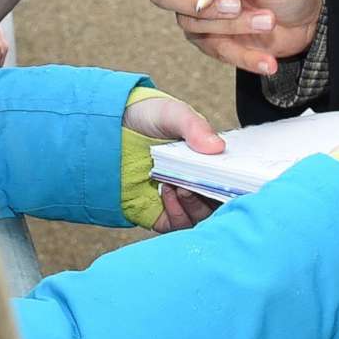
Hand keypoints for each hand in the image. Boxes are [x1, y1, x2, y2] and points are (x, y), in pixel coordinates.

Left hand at [124, 93, 225, 231]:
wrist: (104, 125)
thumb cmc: (142, 115)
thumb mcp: (171, 113)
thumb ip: (194, 126)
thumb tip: (216, 148)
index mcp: (203, 160)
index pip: (229, 179)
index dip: (234, 182)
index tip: (232, 177)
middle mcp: (193, 180)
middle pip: (218, 202)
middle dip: (214, 195)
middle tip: (202, 182)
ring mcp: (176, 198)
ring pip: (200, 217)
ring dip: (195, 204)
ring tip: (181, 184)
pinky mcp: (156, 212)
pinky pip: (176, 224)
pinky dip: (178, 212)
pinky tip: (168, 190)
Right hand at [145, 0, 322, 76]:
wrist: (306, 15)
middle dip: (193, 1)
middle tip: (235, 5)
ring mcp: (197, 13)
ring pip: (192, 23)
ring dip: (233, 25)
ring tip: (269, 20)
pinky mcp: (211, 41)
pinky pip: (216, 51)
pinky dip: (243, 56)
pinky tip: (267, 60)